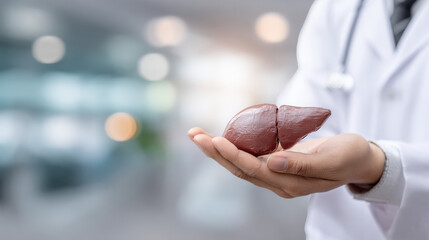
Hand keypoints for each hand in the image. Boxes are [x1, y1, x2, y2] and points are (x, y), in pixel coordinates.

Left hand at [188, 127, 384, 197]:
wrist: (359, 159)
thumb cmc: (349, 157)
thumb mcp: (332, 160)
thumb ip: (302, 164)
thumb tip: (272, 162)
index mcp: (291, 184)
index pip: (255, 170)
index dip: (234, 155)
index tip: (215, 140)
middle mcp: (279, 181)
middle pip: (240, 168)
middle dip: (215, 152)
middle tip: (195, 135)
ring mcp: (277, 172)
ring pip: (241, 162)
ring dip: (219, 149)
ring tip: (198, 135)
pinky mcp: (278, 162)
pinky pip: (251, 155)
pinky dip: (235, 145)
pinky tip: (221, 136)